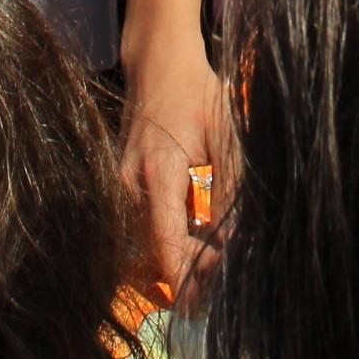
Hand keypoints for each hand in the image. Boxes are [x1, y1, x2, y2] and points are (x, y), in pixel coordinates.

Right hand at [122, 40, 231, 295]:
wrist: (157, 63)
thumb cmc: (197, 93)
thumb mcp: (226, 134)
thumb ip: (230, 187)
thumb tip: (236, 237)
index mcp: (158, 172)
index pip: (165, 241)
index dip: (185, 274)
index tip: (207, 295)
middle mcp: (130, 185)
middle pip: (150, 253)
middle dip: (185, 271)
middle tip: (222, 270)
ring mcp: (121, 187)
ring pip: (142, 247)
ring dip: (174, 260)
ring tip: (212, 258)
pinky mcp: (122, 187)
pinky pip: (140, 229)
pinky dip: (165, 243)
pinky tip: (197, 238)